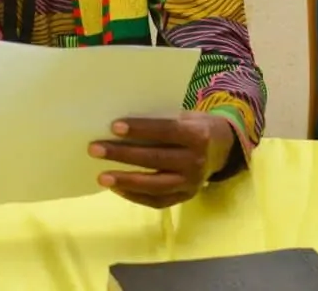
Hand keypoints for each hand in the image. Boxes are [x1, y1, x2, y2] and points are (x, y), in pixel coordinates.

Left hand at [88, 112, 235, 208]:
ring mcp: (192, 183)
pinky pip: (159, 201)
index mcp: (197, 134)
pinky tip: (117, 188)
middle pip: (155, 159)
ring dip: (125, 181)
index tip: (113, 126)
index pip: (165, 131)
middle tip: (95, 149)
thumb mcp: (184, 116)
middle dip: (122, 154)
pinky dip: (136, 196)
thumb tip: (119, 126)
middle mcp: (196, 161)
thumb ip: (159, 121)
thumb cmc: (194, 125)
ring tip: (102, 177)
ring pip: (155, 185)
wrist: (222, 147)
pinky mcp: (186, 197)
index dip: (140, 129)